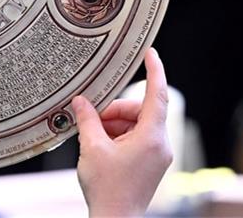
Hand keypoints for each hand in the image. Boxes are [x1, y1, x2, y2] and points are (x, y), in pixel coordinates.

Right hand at [72, 48, 172, 217]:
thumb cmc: (107, 190)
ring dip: (115, 124)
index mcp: (152, 137)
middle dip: (116, 110)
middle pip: (140, 111)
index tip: (150, 53)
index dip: (154, 71)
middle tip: (92, 116)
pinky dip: (119, 136)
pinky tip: (100, 144)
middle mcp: (161, 144)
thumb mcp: (92, 149)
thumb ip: (88, 120)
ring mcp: (158, 155)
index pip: (157, 94)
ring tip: (93, 136)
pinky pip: (138, 138)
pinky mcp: (151, 164)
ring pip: (137, 125)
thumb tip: (81, 102)